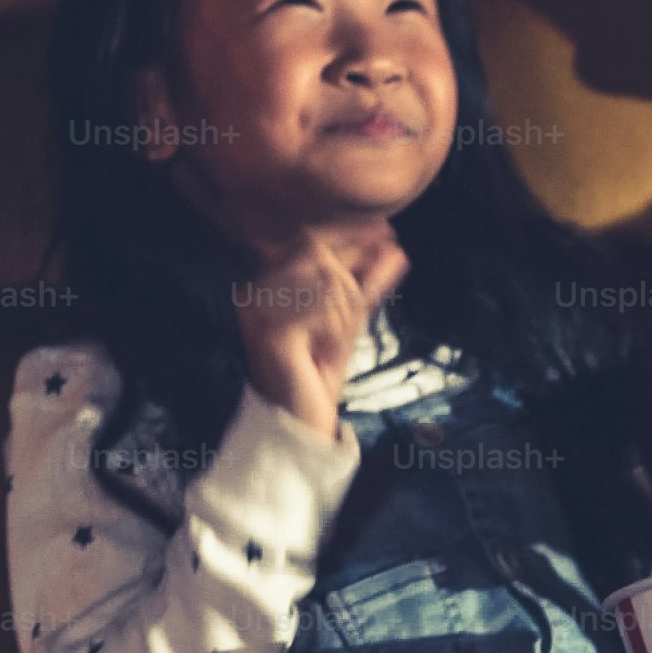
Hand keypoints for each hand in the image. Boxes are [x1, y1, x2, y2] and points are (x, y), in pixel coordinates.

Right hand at [237, 229, 407, 439]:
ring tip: (336, 338)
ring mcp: (259, 311)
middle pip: (319, 252)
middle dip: (353, 274)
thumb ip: (368, 284)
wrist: (298, 420)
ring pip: (328, 279)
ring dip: (345, 309)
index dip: (351, 233)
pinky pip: (326, 309)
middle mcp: (255, 291)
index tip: (387, 232)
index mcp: (267, 283)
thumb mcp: (348, 320)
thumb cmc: (319, 371)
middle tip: (362, 305)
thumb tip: (396, 249)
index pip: (311, 238)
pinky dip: (337, 327)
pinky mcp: (273, 333)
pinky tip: (324, 350)